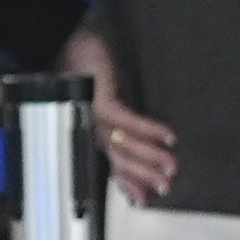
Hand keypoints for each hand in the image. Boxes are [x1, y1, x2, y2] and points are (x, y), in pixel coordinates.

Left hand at [58, 22, 179, 199]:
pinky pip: (128, 120)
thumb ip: (125, 117)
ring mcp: (95, 115)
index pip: (114, 162)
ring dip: (151, 157)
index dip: (131, 183)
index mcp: (96, 129)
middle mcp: (94, 126)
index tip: (148, 198)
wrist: (67, 41)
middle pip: (120, 159)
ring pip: (124, 144)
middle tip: (167, 185)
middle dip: (145, 176)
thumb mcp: (109, 94)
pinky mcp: (101, 100)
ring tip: (172, 164)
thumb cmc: (85, 62)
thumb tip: (152, 135)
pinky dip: (150, 130)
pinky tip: (168, 136)